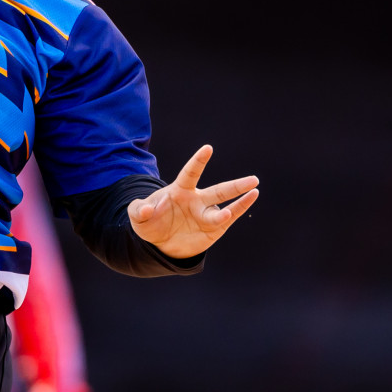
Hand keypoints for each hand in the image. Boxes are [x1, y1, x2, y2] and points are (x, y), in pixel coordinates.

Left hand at [128, 145, 258, 258]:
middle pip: (218, 190)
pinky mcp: (214, 227)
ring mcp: (207, 213)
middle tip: (253, 178)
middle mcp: (197, 199)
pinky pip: (231, 216)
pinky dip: (241, 208)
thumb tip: (145, 209)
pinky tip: (252, 197)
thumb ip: (138, 210)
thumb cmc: (150, 223)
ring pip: (225, 204)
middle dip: (235, 185)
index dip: (198, 162)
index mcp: (180, 190)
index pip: (190, 173)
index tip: (208, 148)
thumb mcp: (138, 217)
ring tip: (253, 191)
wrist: (161, 243)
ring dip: (239, 198)